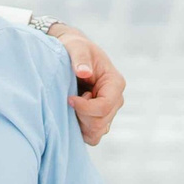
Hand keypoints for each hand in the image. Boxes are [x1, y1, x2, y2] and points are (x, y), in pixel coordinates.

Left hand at [51, 25, 125, 144]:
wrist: (72, 54)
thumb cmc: (76, 49)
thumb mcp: (77, 48)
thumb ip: (80, 58)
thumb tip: (83, 72)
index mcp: (115, 83)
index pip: (104, 107)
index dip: (84, 108)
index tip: (68, 98)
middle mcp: (115, 100)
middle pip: (99, 123)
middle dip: (80, 115)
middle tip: (69, 98)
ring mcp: (108, 112)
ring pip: (96, 133)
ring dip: (79, 123)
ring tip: (72, 103)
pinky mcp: (98, 120)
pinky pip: (91, 135)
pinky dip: (79, 129)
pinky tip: (70, 113)